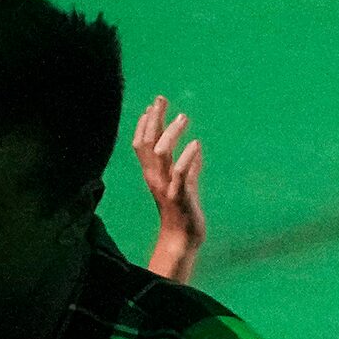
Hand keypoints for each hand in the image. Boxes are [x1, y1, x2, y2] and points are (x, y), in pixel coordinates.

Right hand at [129, 95, 206, 283]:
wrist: (183, 239)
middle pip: (146, 143)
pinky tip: (196, 144)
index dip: (145, 123)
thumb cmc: (184, 211)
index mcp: (153, 173)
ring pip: (161, 154)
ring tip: (184, 117)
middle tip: (162, 99)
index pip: (142, 144)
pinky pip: (180, 174)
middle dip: (153, 119)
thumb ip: (190, 166)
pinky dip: (187, 158)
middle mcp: (155, 177)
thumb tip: (197, 146)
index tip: (153, 104)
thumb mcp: (186, 184)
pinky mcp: (179, 196)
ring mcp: (166, 186)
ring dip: (171, 134)